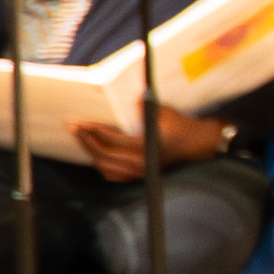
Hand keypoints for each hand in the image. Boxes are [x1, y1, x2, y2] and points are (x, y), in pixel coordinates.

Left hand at [68, 105, 227, 183]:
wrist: (198, 144)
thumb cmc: (182, 126)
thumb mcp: (164, 112)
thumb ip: (143, 107)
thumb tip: (126, 98)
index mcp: (146, 146)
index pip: (112, 139)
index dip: (94, 130)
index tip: (81, 123)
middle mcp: (142, 162)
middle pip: (104, 155)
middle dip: (86, 141)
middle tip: (75, 129)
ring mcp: (140, 171)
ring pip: (106, 167)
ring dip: (92, 153)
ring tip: (83, 140)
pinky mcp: (141, 175)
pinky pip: (114, 175)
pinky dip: (102, 166)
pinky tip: (97, 155)